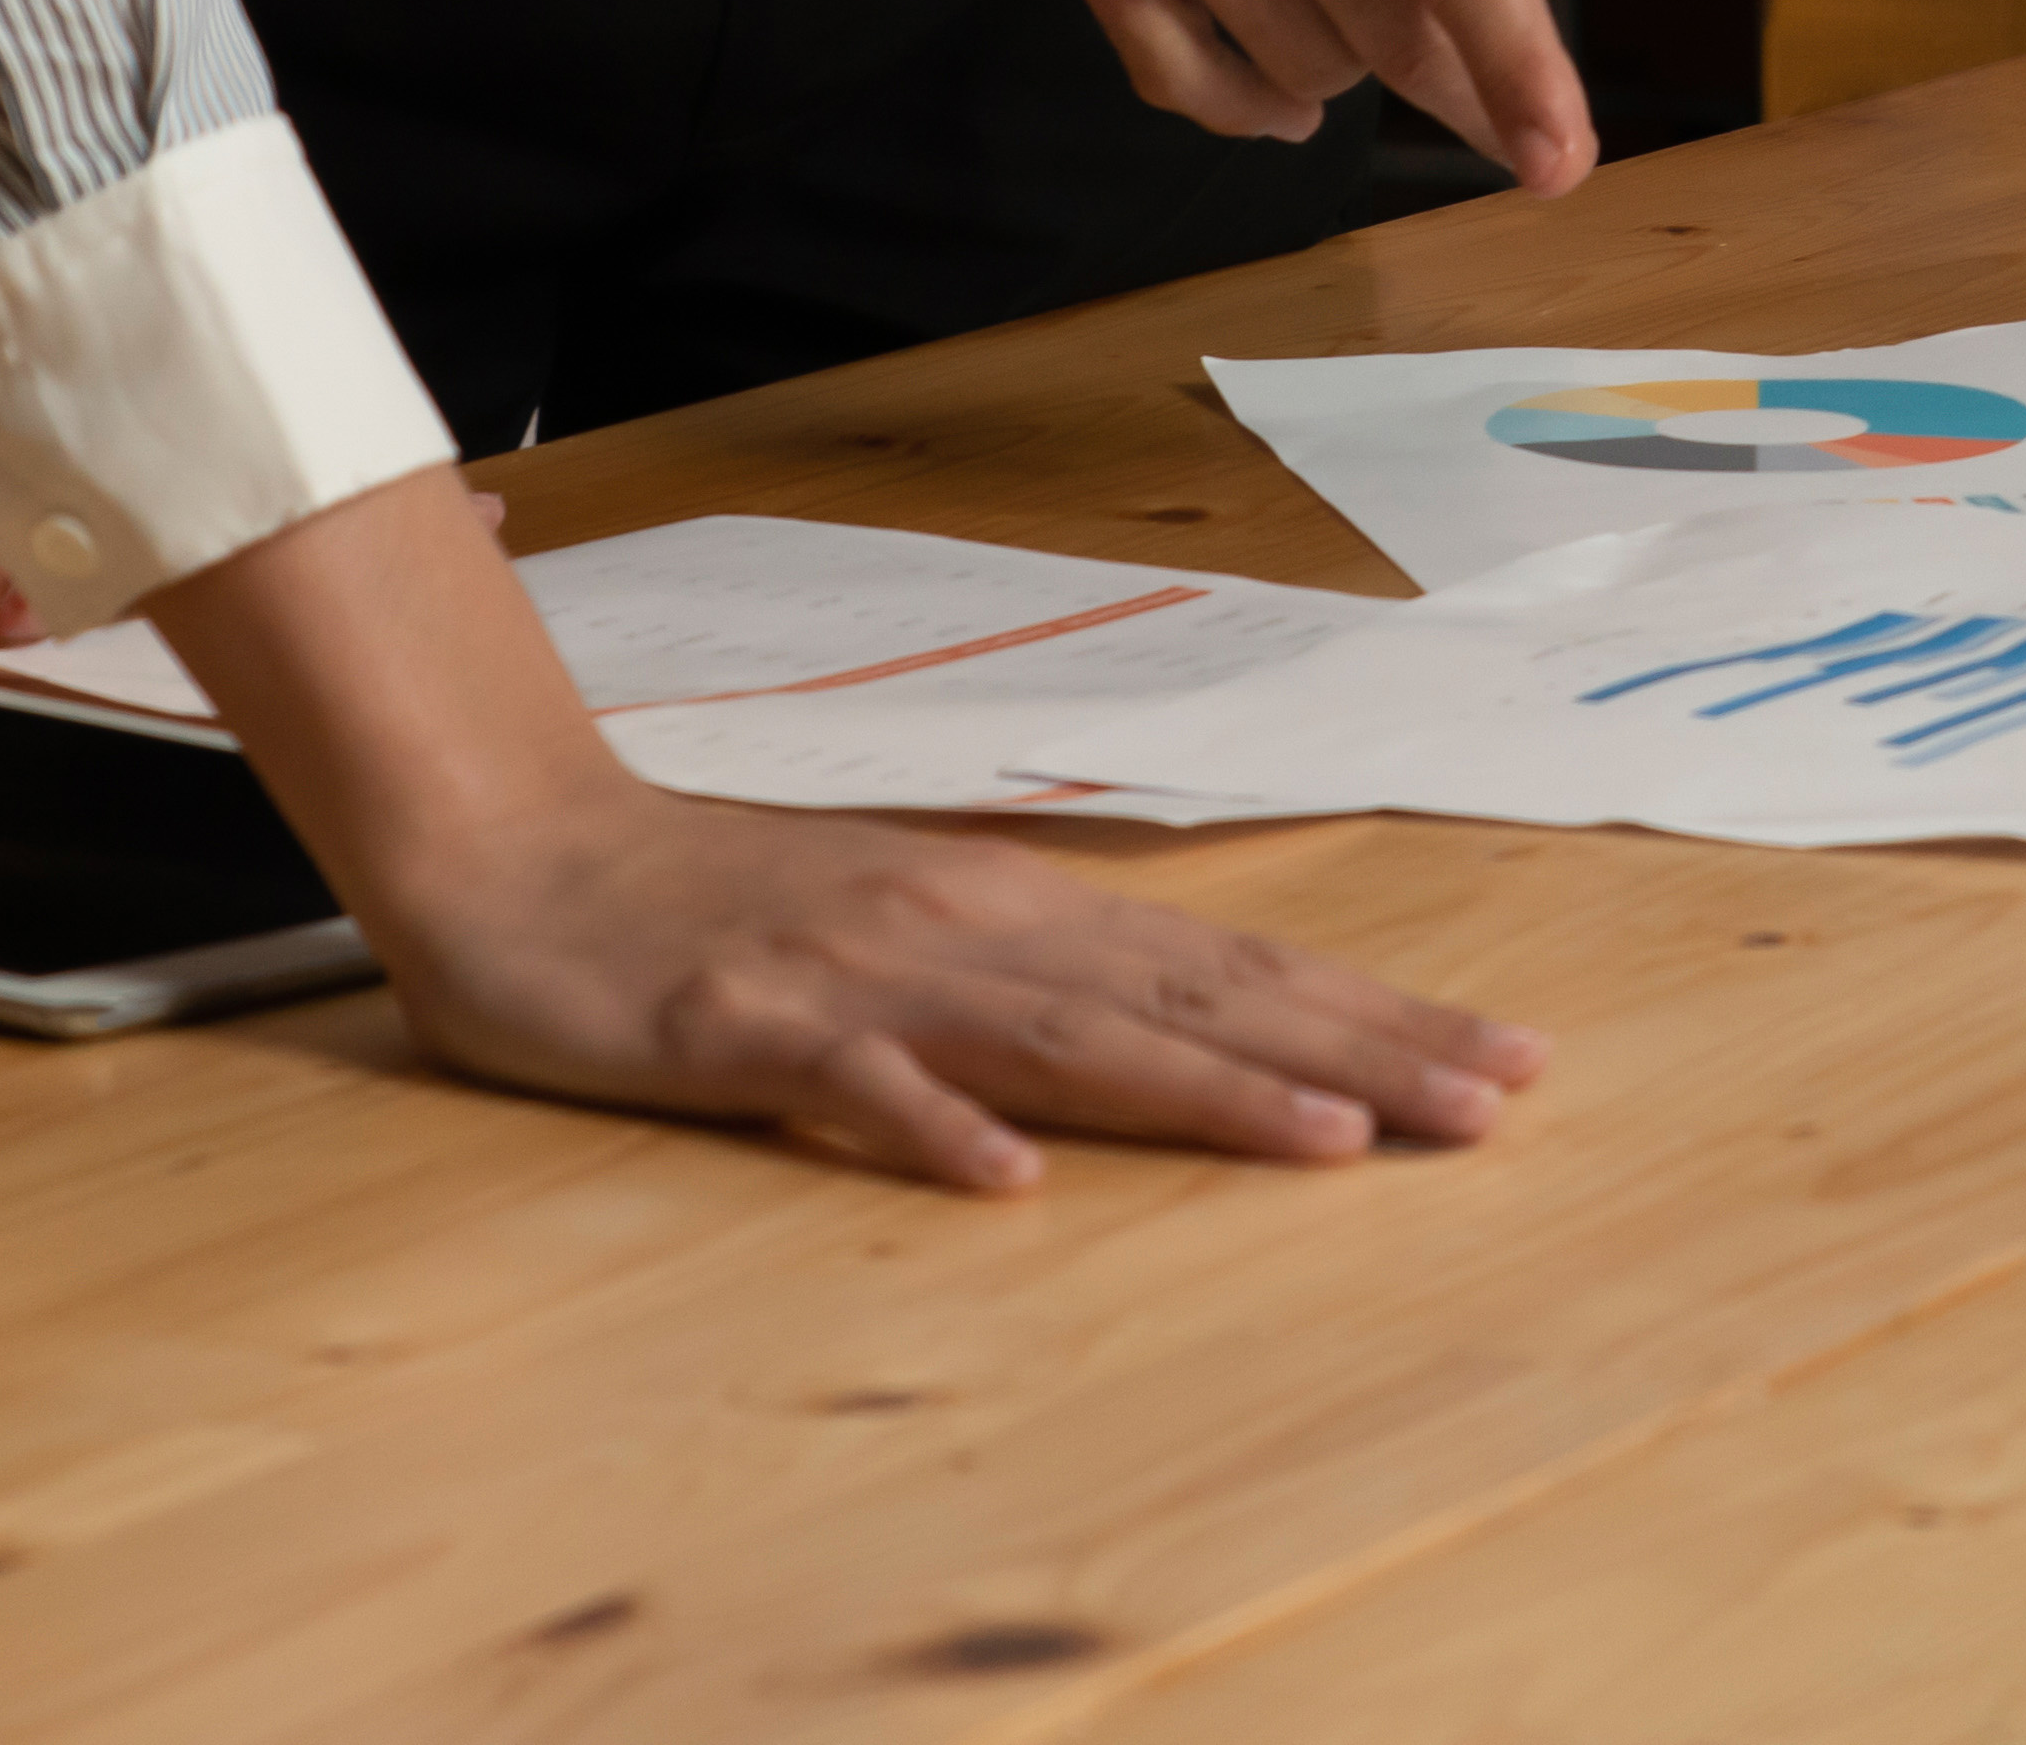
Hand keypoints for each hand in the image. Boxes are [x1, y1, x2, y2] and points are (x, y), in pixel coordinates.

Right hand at [158, 461, 1539, 1189]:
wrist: (518, 845)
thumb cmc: (721, 901)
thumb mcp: (910, 930)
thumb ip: (1042, 979)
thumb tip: (1200, 1028)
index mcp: (1017, 906)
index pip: (1231, 965)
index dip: (1373, 1014)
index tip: (1507, 1058)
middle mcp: (967, 923)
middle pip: (1190, 999)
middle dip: (1355, 1054)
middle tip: (1496, 1103)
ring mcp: (859, 972)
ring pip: (1062, 1035)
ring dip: (1202, 1091)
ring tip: (1329, 1143)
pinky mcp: (742, 1025)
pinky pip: (851, 1084)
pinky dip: (934, 1126)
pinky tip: (1010, 1179)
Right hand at [949, 0, 1645, 190]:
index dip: (1520, 68)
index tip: (1563, 163)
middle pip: (1394, 36)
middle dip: (1469, 91)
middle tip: (1515, 121)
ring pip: (1304, 61)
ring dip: (1364, 67)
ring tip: (1388, 31)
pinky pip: (1178, 77)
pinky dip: (1242, 109)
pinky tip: (1286, 102)